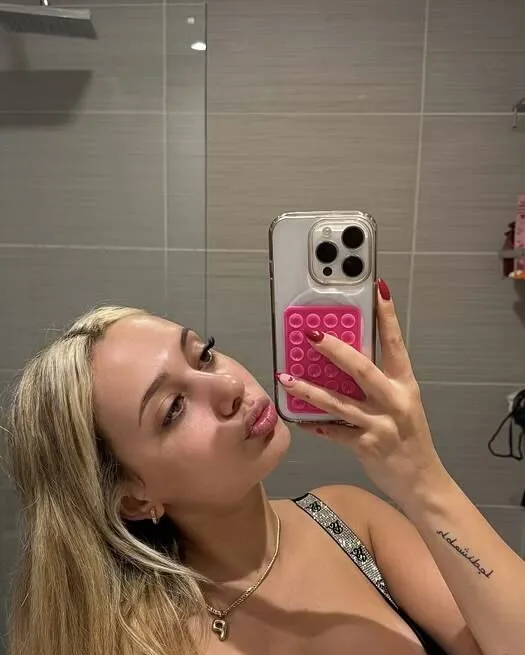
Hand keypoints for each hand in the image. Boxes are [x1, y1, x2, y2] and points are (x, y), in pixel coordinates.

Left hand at [276, 279, 447, 506]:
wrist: (422, 482)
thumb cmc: (409, 438)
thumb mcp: (402, 405)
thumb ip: (378, 385)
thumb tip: (343, 361)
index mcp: (405, 384)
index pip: (396, 343)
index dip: (388, 316)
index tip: (379, 288)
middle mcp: (394, 400)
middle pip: (361, 368)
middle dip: (334, 349)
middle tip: (310, 333)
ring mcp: (380, 424)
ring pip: (338, 402)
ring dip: (309, 389)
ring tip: (286, 377)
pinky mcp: (366, 446)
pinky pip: (334, 432)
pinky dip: (315, 424)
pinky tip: (299, 419)